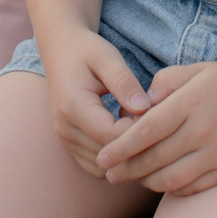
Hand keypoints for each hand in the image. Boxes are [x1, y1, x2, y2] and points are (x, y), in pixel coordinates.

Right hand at [41, 30, 148, 176]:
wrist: (61, 50)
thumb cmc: (86, 50)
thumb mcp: (107, 57)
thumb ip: (125, 82)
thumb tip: (144, 108)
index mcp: (72, 107)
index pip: (112, 137)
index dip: (139, 130)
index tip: (155, 111)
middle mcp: (65, 130)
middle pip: (109, 156)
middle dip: (136, 144)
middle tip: (154, 121)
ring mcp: (65, 141)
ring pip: (104, 167)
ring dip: (126, 154)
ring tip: (138, 126)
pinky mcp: (70, 146)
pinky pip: (97, 166)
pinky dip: (115, 158)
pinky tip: (126, 134)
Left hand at [92, 61, 216, 195]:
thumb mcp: (197, 69)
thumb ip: (164, 83)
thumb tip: (138, 104)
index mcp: (191, 102)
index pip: (146, 130)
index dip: (121, 146)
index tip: (102, 156)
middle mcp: (203, 131)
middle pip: (154, 159)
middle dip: (126, 169)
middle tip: (109, 172)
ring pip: (171, 179)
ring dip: (146, 182)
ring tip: (133, 178)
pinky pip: (192, 188)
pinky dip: (172, 189)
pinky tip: (162, 182)